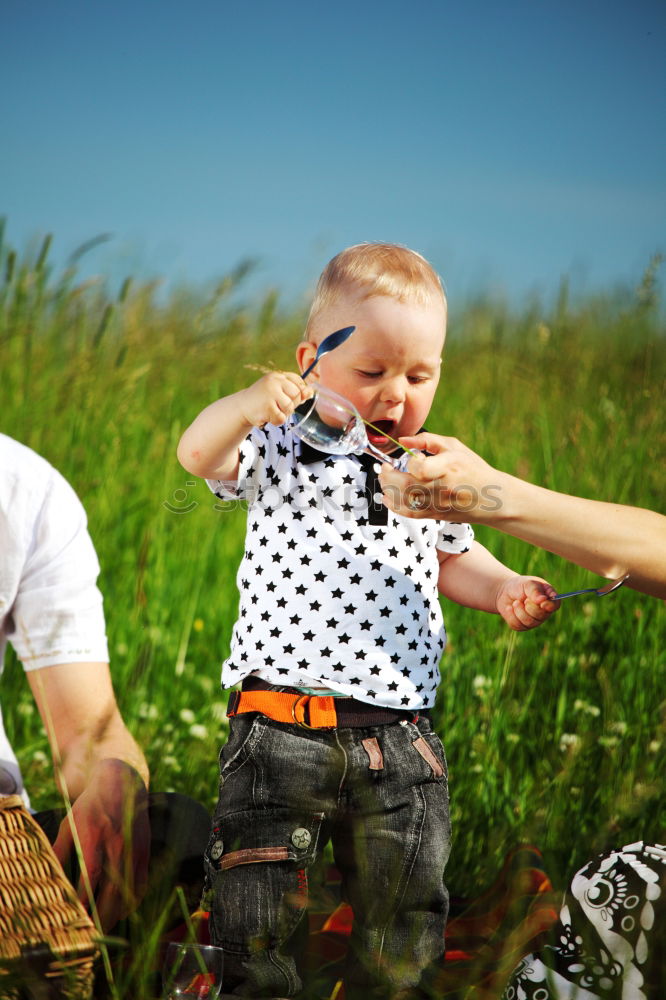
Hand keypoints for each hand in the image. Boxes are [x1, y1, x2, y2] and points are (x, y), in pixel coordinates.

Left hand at [52, 759, 149, 931]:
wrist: (121, 784)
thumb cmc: (89, 806)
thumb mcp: (69, 824)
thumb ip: (59, 851)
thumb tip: (48, 879)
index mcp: (94, 834)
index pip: (91, 874)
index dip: (84, 899)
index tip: (76, 917)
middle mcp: (117, 842)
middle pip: (113, 888)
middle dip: (102, 915)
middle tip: (92, 933)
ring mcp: (134, 846)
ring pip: (129, 889)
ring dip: (117, 913)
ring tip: (105, 927)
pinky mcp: (145, 849)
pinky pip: (141, 882)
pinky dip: (133, 901)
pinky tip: (122, 911)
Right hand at [239, 371, 312, 427]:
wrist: (242, 407)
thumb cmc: (263, 399)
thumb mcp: (278, 390)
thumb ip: (295, 390)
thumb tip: (311, 392)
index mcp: (277, 376)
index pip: (298, 382)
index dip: (299, 392)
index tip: (290, 397)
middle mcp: (273, 382)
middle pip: (297, 395)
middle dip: (292, 404)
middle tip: (279, 406)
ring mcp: (270, 393)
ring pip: (290, 407)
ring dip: (284, 413)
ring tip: (273, 411)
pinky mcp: (266, 407)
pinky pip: (281, 418)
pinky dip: (276, 421)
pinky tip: (268, 417)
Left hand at [379, 433, 502, 521]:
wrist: (492, 498)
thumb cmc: (472, 468)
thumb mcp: (454, 447)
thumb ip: (427, 440)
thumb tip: (403, 440)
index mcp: (448, 467)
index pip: (420, 468)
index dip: (410, 462)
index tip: (409, 457)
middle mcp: (442, 487)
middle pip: (406, 485)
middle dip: (388, 476)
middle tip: (384, 467)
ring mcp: (437, 504)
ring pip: (403, 499)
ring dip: (387, 489)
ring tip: (384, 479)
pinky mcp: (434, 515)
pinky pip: (408, 513)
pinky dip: (393, 505)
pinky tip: (387, 497)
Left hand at [495, 576, 558, 630]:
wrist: (505, 592)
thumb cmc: (520, 586)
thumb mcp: (527, 583)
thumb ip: (535, 590)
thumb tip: (542, 600)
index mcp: (549, 599)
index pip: (555, 605)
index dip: (549, 606)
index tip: (542, 603)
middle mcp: (544, 612)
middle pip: (541, 615)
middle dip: (530, 606)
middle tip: (524, 599)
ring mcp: (534, 621)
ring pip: (529, 622)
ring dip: (519, 610)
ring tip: (515, 602)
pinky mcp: (522, 626)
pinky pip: (518, 625)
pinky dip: (511, 615)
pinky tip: (509, 608)